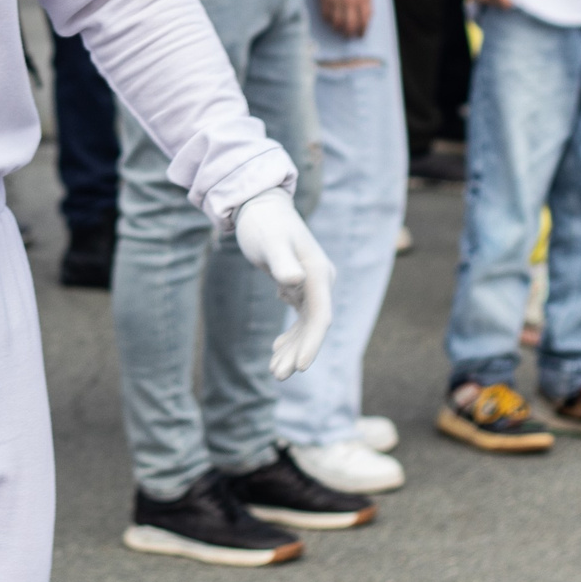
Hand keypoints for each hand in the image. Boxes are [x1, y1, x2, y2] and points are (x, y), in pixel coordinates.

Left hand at [233, 188, 334, 379]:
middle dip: (297, 352)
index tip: (300, 367)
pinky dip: (290, 334)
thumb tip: (294, 283)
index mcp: (319, 272)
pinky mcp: (300, 285)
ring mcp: (312, 284)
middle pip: (313, 325)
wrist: (259, 205)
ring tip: (273, 371)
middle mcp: (320, 280)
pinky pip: (300, 316)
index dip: (312, 342)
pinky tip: (275, 349)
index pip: (320, 315)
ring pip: (306, 324)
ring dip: (292, 347)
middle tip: (276, 376)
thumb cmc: (263, 223)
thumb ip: (282, 262)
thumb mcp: (270, 242)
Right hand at [316, 0, 371, 37]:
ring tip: (340, 30)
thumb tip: (366, 15)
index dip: (363, 30)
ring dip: (339, 30)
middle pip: (351, 25)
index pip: (365, 20)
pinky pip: (326, 16)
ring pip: (337, 23)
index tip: (361, 34)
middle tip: (350, 36)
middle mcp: (350, 0)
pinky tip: (331, 21)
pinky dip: (328, 21)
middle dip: (351, 34)